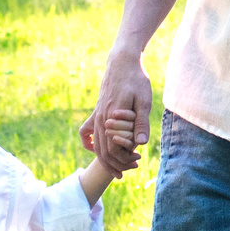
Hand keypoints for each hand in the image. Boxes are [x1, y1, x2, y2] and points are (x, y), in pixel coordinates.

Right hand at [81, 50, 154, 174]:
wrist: (122, 62)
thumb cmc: (135, 80)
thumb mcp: (143, 100)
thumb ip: (141, 122)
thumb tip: (141, 144)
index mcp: (112, 117)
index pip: (113, 148)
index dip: (124, 159)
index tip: (138, 161)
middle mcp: (100, 119)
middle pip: (103, 151)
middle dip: (116, 163)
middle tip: (132, 167)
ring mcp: (96, 115)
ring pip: (95, 145)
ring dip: (106, 158)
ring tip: (120, 166)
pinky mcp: (96, 111)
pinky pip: (86, 132)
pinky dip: (89, 143)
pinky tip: (96, 149)